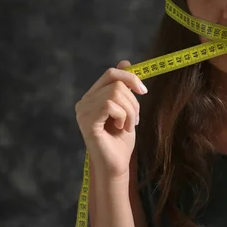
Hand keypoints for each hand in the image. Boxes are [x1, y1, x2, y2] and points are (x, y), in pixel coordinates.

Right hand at [75, 60, 147, 180]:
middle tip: (134, 120)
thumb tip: (125, 61)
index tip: (144, 91)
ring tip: (128, 126)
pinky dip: (123, 116)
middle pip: (116, 83)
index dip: (130, 77)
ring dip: (130, 111)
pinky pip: (110, 105)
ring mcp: (83, 112)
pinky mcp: (87, 122)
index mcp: (92, 96)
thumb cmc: (121, 140)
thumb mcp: (127, 109)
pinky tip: (121, 128)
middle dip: (133, 101)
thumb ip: (124, 87)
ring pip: (115, 93)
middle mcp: (84, 102)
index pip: (111, 73)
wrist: (117, 165)